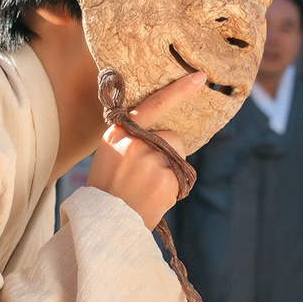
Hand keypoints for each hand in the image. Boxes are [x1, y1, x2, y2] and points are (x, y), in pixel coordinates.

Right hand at [85, 71, 203, 229]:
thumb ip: (131, 139)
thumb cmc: (108, 190)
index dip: (178, 91)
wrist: (102, 224)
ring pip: (177, 158)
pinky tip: (152, 200)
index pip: (153, 105)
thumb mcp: (110, 155)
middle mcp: (133, 141)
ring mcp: (150, 159)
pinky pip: (180, 179)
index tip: (200, 77)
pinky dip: (172, 191)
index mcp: (118, 132)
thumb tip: (162, 134)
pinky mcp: (163, 179)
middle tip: (146, 178)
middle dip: (169, 154)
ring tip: (146, 190)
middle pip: (172, 138)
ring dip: (169, 173)